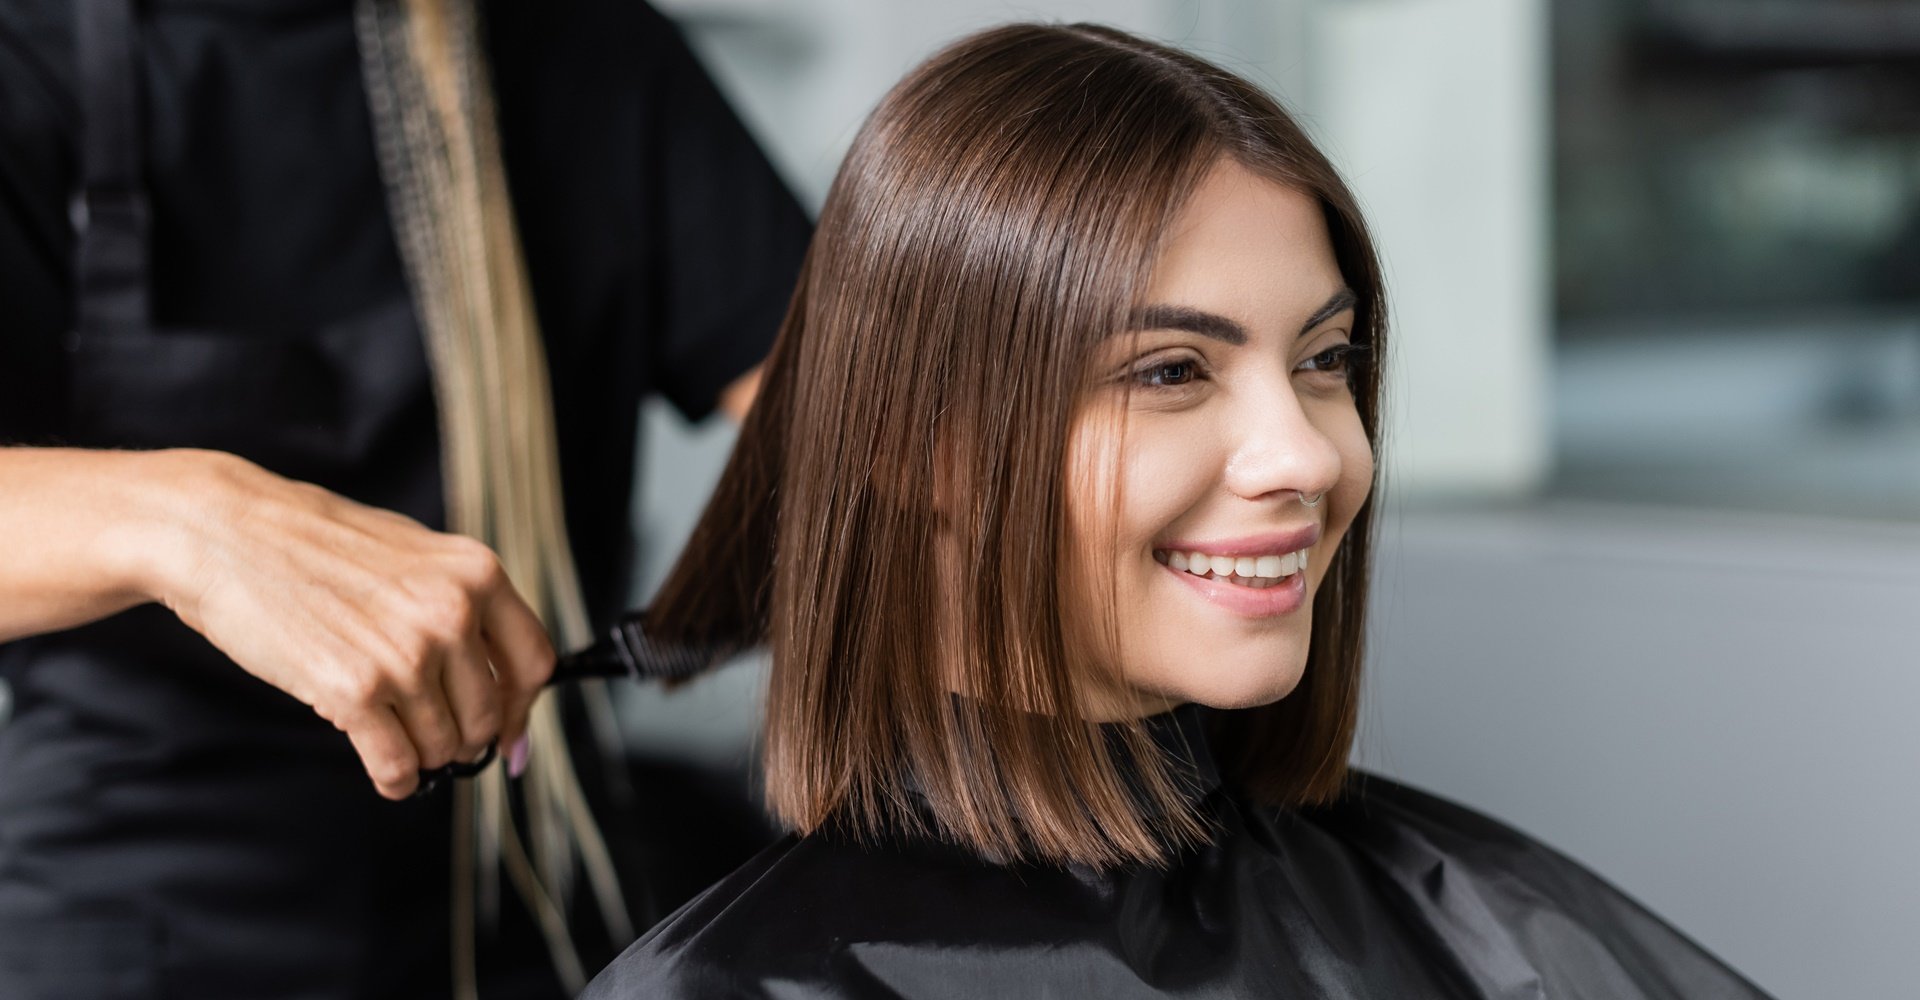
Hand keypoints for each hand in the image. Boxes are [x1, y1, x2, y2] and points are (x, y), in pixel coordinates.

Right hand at [149, 450, 553, 798]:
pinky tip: (386, 773)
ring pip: (442, 746)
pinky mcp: (354, 690)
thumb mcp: (414, 555)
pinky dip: (395, 780)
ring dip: (421, 755)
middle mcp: (451, 613)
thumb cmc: (315, 545)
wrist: (227, 533)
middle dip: (461, 738)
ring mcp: (406, 654)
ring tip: (391, 734)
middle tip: (431, 736)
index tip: (508, 733)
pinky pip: (397, 765)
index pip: (535, 664)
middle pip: (485, 716)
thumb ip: (463, 606)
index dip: (521, 710)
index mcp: (477, 574)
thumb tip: (502, 678)